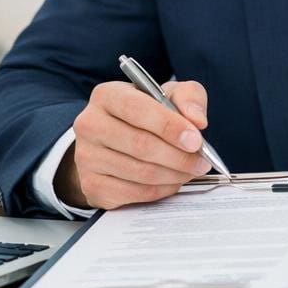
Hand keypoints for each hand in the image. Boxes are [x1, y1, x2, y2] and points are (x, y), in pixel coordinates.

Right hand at [55, 80, 212, 209]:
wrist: (112, 143)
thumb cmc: (145, 115)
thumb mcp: (168, 95)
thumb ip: (188, 98)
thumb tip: (197, 121)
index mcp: (106, 95)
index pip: (137, 109)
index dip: (169, 126)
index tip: (196, 140)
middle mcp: (89, 124)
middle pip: (140, 145)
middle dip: (179, 157)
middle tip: (201, 162)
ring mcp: (86, 157)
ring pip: (140, 172)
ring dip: (174, 175)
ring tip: (190, 171)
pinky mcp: (92, 185)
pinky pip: (135, 193)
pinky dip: (161, 190)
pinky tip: (172, 181)